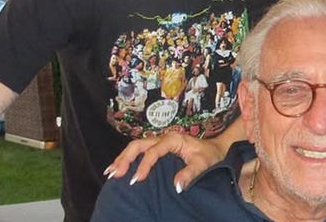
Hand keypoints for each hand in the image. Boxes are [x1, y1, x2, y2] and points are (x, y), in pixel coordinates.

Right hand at [104, 132, 223, 190]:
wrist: (215, 149)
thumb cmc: (209, 155)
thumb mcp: (203, 164)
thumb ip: (190, 174)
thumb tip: (176, 186)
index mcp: (173, 139)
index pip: (154, 151)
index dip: (144, 165)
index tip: (137, 179)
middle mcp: (163, 138)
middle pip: (139, 144)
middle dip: (125, 158)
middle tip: (115, 174)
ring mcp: (159, 142)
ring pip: (136, 147)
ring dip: (122, 158)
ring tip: (110, 172)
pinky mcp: (157, 148)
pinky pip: (139, 151)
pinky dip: (127, 159)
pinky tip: (118, 169)